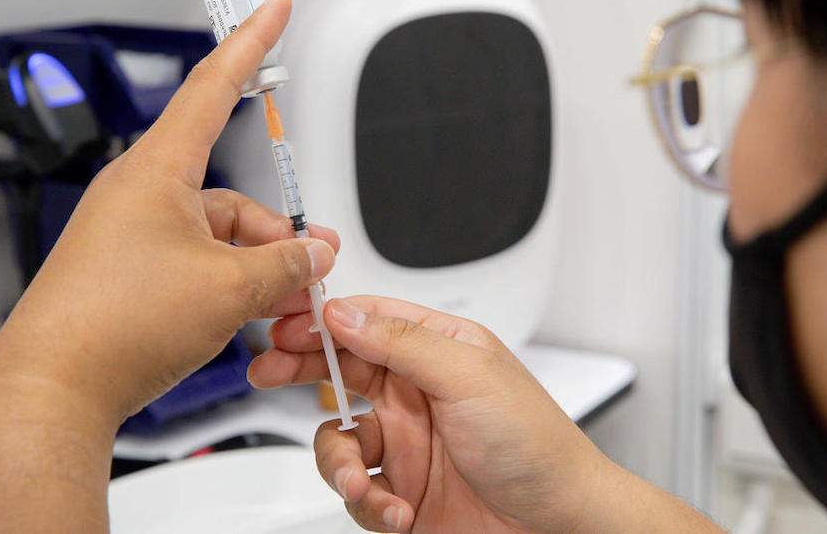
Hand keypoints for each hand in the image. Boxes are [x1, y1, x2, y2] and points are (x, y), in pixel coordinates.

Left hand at [0, 0, 338, 427]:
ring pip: (219, 237)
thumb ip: (286, 265)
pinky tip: (250, 318)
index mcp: (159, 171)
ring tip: (285, 307)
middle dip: (279, 232)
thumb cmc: (116, 325)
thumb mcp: (230, 288)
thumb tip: (316, 255)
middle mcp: (142, 196)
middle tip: (315, 265)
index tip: (274, 5)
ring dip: (259, 269)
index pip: (214, 85)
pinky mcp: (130, 274)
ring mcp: (133, 237)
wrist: (55, 390)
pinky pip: (196, 264)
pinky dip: (229, 286)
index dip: (254, 42)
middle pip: (233, 195)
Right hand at [250, 296, 599, 532]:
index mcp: (438, 350)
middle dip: (299, 369)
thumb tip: (343, 313)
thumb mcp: (468, 375)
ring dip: (339, 463)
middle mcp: (417, 393)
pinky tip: (396, 511)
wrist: (558, 526)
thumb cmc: (535, 444)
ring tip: (358, 481)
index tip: (284, 323)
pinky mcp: (400, 492)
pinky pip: (357, 492)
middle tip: (268, 371)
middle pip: (340, 370)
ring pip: (338, 439)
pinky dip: (367, 504)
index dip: (322, 319)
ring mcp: (406, 444)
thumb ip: (401, 342)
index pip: (367, 321)